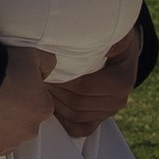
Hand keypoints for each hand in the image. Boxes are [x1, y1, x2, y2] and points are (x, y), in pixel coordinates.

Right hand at [0, 42, 55, 157]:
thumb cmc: (0, 69)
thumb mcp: (30, 53)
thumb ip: (46, 63)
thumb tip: (46, 72)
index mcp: (44, 107)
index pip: (39, 100)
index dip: (25, 90)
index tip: (11, 83)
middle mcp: (32, 129)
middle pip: (26, 118)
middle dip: (15, 109)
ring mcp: (12, 142)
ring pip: (11, 131)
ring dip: (2, 121)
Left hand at [46, 19, 143, 141]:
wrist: (121, 50)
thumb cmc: (112, 37)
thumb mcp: (111, 29)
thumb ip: (99, 32)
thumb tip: (80, 32)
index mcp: (121, 81)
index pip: (84, 87)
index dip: (62, 78)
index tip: (45, 66)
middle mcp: (118, 100)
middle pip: (76, 103)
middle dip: (54, 89)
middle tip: (36, 76)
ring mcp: (108, 112)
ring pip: (74, 116)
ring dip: (54, 102)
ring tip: (40, 85)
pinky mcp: (99, 119)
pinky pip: (78, 128)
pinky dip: (62, 120)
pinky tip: (51, 103)